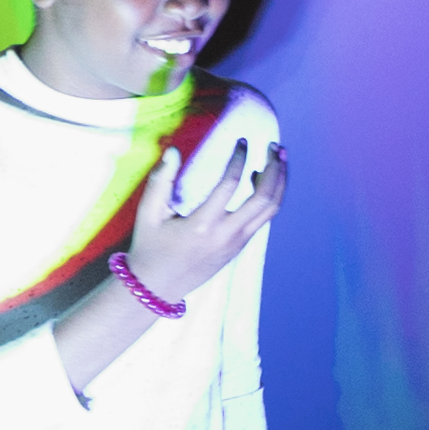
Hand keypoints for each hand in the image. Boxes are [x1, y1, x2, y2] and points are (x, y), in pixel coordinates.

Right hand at [129, 111, 283, 298]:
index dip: (240, 158)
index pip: (231, 184)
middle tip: (276, 146)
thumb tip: (173, 151)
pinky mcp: (239, 248)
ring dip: (280, 182)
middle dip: (275, 169)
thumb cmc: (150, 247)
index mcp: (203, 225)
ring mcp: (237, 243)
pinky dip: (269, 198)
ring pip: (271, 210)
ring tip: (280, 159)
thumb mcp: (148, 214)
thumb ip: (160, 181)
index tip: (243, 141)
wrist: (157, 287)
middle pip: (264, 198)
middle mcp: (226, 234)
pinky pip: (263, 219)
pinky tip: (264, 181)